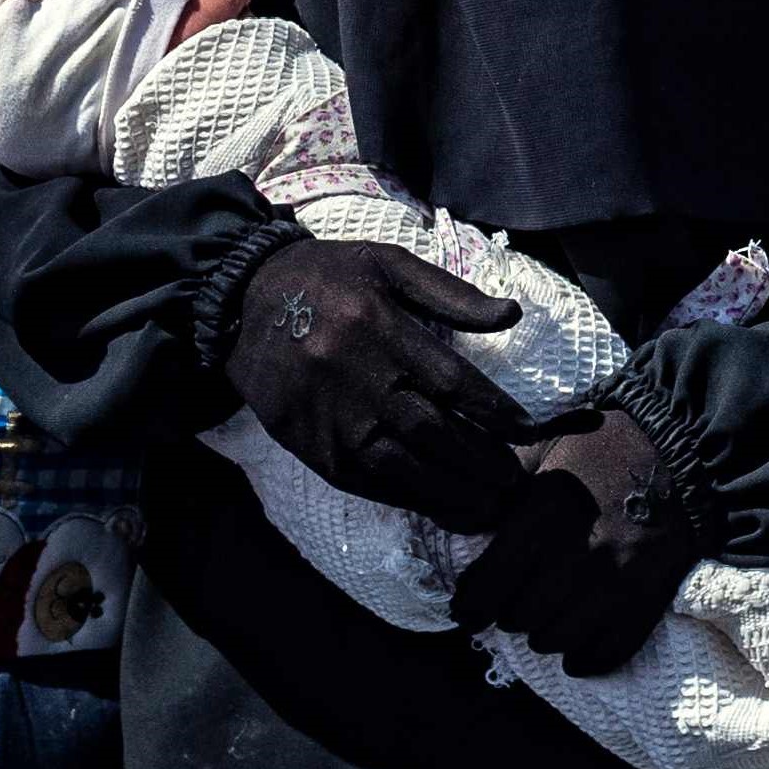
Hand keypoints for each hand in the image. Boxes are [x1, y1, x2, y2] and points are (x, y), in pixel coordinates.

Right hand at [214, 238, 529, 529]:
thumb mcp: (388, 263)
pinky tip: (433, 503)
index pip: (453, 381)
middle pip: (433, 431)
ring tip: (485, 506)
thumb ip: (450, 292)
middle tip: (513, 480)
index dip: (495, 411)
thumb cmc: (327, 277)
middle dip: (480, 460)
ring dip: (449, 491)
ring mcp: (330, 416)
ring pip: (401, 466)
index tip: (526, 430)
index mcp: (379, 326)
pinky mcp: (307, 444)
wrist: (241, 299)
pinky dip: (403, 496)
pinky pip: (363, 480)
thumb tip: (512, 314)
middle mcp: (357, 376)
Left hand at [454, 409, 700, 676]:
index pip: (490, 586)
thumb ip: (501, 481)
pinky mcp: (648, 601)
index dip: (470, 605)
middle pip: (520, 618)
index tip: (467, 610)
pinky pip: (606, 652)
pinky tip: (574, 648)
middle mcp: (579, 556)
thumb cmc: (604, 449)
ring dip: (543, 633)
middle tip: (513, 602)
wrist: (685, 455)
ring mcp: (617, 584)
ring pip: (557, 640)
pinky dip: (584, 657)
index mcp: (546, 515)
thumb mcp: (545, 446)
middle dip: (509, 613)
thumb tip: (460, 516)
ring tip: (545, 617)